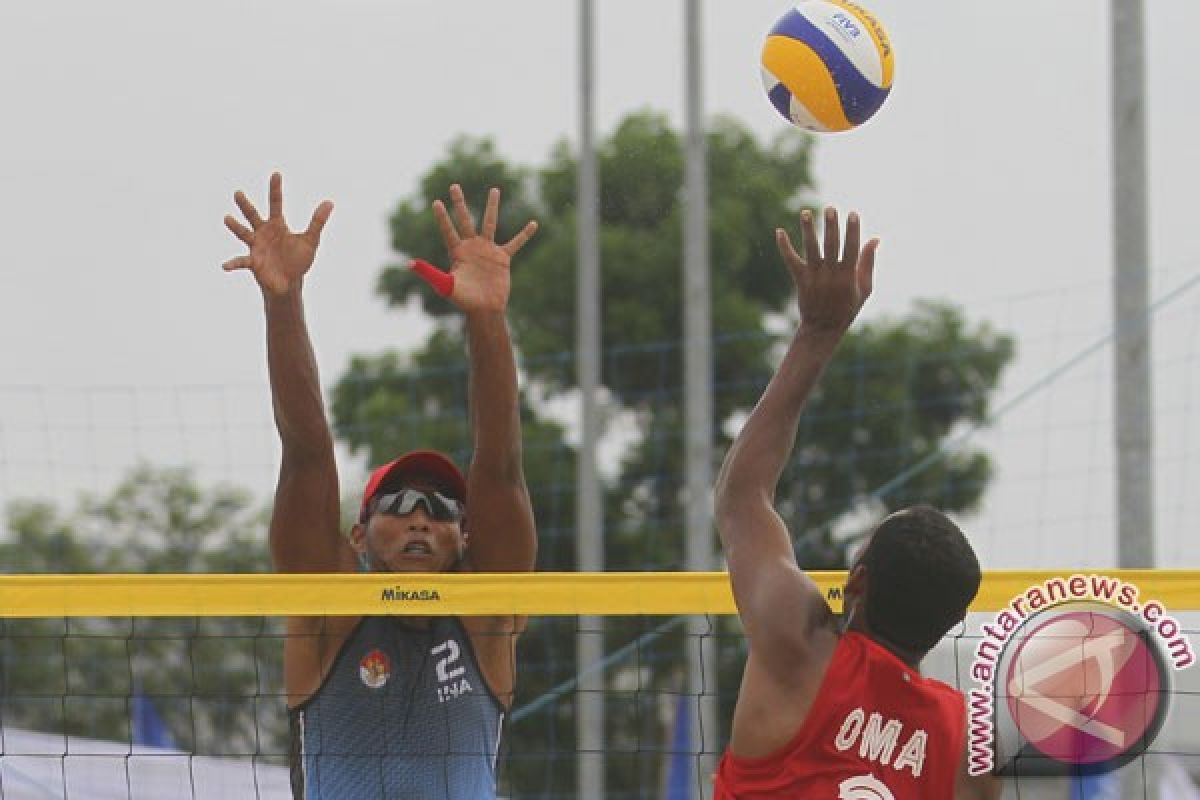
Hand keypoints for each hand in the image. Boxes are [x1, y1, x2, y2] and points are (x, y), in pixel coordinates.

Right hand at [222, 172, 333, 295]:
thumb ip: (317, 222)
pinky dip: (233, 263)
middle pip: (253, 215)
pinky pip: (241, 261)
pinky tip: (225, 266)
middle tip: (238, 193)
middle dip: (245, 205)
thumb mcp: (310, 241)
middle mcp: (263, 232)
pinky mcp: (253, 262)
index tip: (276, 174)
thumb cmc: (298, 260)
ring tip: (227, 218)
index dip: (276, 190)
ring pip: (243, 234)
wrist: (289, 283)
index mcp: (277, 225)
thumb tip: (329, 202)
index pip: (275, 203)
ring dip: (235, 227)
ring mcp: (256, 246)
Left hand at [411, 184, 537, 312]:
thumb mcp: (444, 285)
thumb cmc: (463, 300)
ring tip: (494, 189)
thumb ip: (429, 272)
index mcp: (457, 252)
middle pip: (465, 219)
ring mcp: (487, 250)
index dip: (442, 217)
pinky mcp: (502, 258)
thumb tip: (409, 263)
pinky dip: (524, 235)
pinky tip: (534, 224)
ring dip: (492, 206)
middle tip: (454, 186)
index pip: (448, 230)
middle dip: (459, 203)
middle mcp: (471, 247)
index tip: (436, 202)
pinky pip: (515, 243)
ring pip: (490, 223)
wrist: (484, 309)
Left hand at [776, 207, 877, 333]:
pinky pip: (791, 261)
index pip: (852, 248)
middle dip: (831, 226)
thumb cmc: (848, 306)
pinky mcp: (800, 280)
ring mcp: (815, 277)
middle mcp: (831, 274)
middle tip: (829, 208)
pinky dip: (784, 247)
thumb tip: (875, 239)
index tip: (853, 214)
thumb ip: (868, 262)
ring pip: (811, 249)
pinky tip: (779, 231)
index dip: (853, 231)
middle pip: (831, 246)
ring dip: (808, 230)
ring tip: (805, 213)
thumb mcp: (864, 287)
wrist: (824, 328)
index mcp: (848, 275)